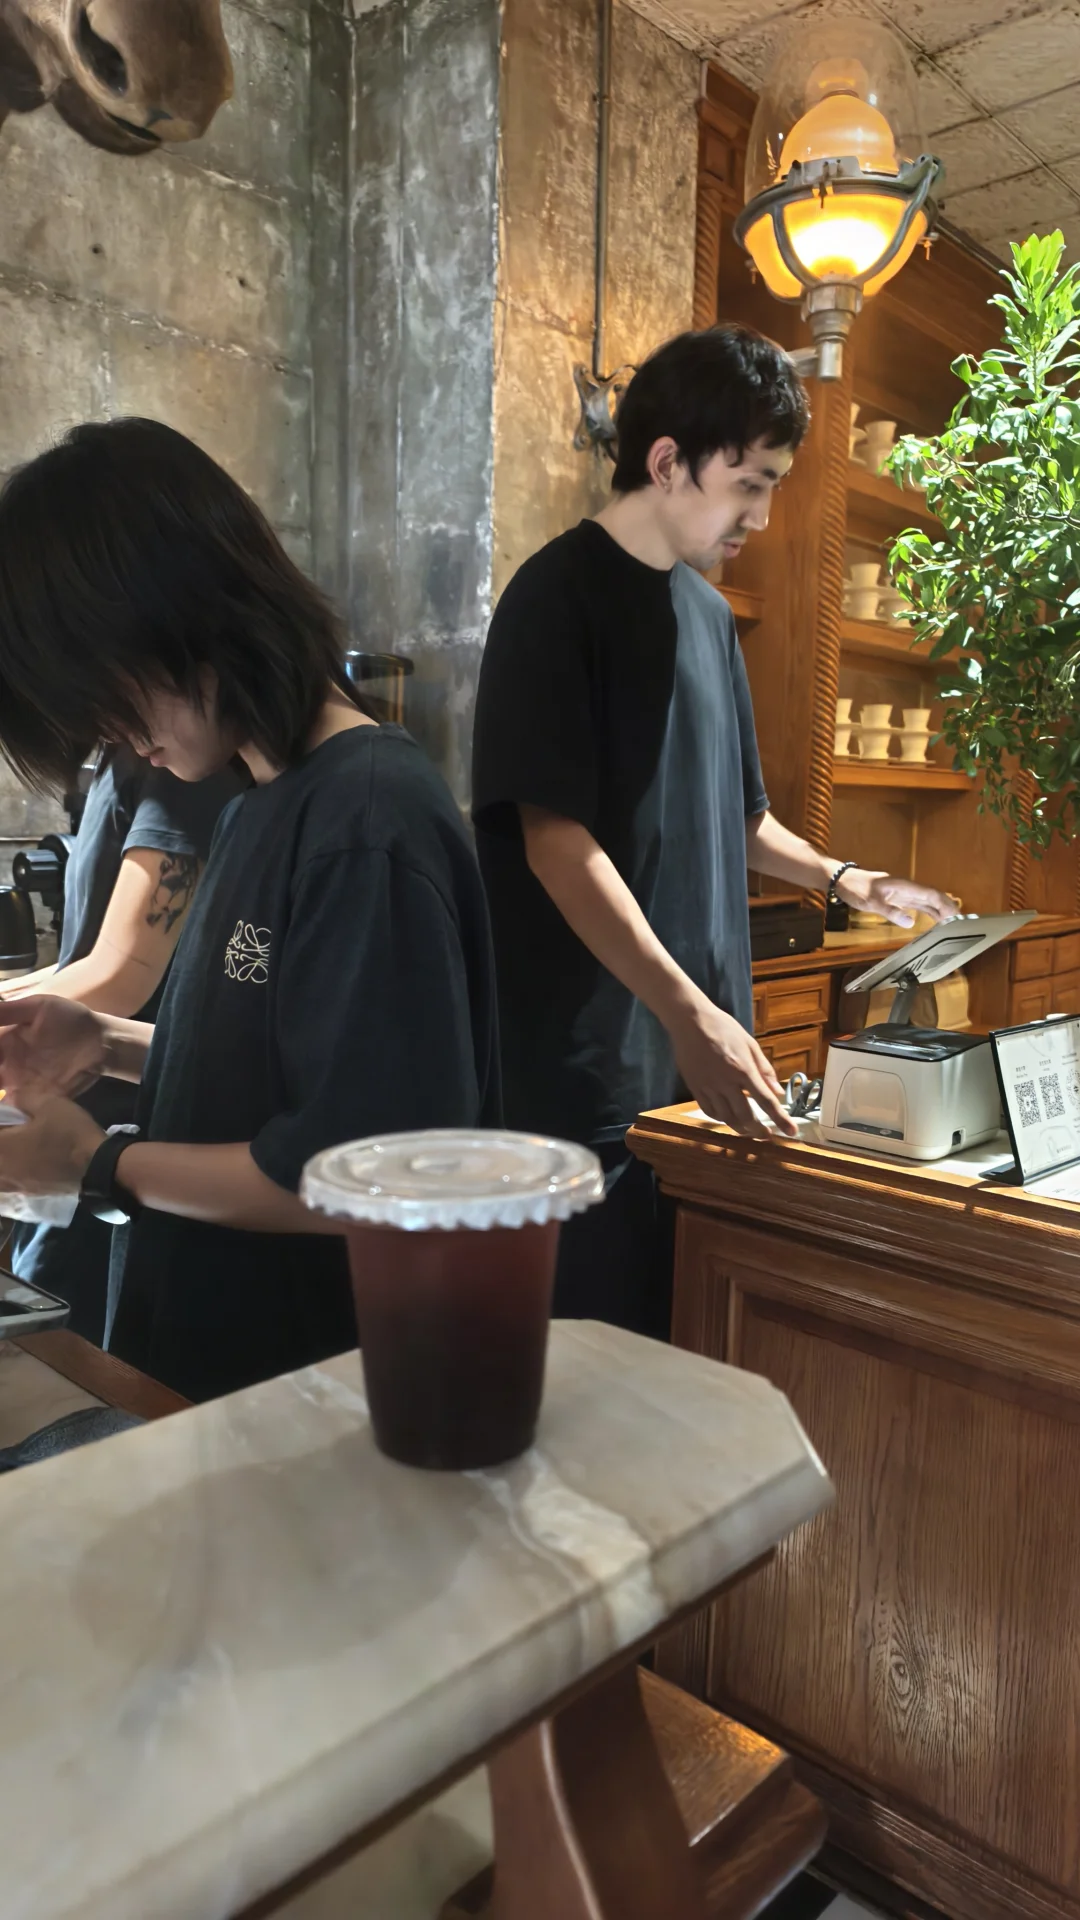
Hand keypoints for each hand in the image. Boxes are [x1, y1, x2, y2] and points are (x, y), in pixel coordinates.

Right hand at [0, 996, 108, 1108]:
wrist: (103, 1042)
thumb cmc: (71, 1019)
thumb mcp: (38, 1008)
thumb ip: (7, 1012)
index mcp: (4, 1041)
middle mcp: (7, 1065)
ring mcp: (20, 1084)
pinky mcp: (36, 1099)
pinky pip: (13, 1109)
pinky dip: (4, 1113)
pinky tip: (3, 1112)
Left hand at [0, 1097, 102, 1222]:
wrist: (96, 1165)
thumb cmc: (69, 1132)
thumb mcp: (50, 1104)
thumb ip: (25, 1099)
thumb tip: (13, 1097)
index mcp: (3, 1146)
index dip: (2, 1122)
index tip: (10, 1117)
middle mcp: (4, 1169)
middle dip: (4, 1143)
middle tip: (14, 1134)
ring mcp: (17, 1185)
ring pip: (1, 1175)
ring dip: (6, 1163)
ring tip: (19, 1153)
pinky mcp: (31, 1194)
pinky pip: (11, 1185)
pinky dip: (13, 1176)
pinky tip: (27, 1167)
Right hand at [669, 996, 797, 1136]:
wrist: (690, 1021)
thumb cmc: (723, 1028)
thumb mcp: (750, 1044)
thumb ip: (765, 1070)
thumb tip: (778, 1092)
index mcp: (743, 1069)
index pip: (766, 1101)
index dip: (781, 1119)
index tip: (791, 1132)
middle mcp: (726, 1082)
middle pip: (745, 1116)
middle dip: (758, 1131)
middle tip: (766, 1135)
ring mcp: (709, 1087)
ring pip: (726, 1118)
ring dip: (740, 1128)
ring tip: (749, 1130)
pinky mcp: (695, 1088)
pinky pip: (709, 1111)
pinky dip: (721, 1119)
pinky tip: (728, 1118)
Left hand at [836, 870, 957, 929]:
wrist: (844, 880)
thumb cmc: (857, 889)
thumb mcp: (871, 902)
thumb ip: (891, 912)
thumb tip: (910, 923)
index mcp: (904, 887)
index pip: (931, 894)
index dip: (945, 904)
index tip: (956, 915)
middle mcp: (907, 889)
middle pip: (933, 897)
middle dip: (948, 908)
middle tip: (961, 923)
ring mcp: (903, 893)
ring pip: (927, 901)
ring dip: (941, 910)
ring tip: (952, 923)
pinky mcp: (899, 898)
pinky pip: (919, 904)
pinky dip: (929, 911)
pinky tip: (935, 919)